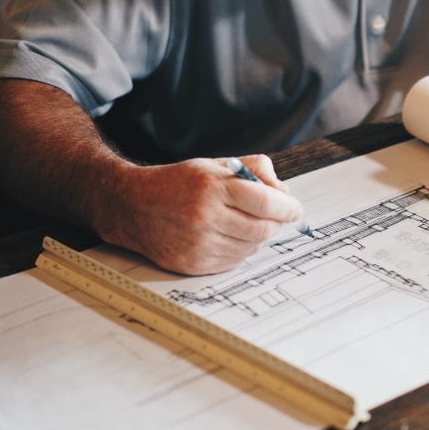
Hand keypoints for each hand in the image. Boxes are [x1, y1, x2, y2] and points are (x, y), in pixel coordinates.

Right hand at [96, 154, 304, 274]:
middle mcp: (205, 217)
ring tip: (242, 223)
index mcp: (212, 187)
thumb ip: (254, 170)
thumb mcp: (215, 165)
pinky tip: (227, 236)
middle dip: (275, 223)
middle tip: (273, 216)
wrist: (133, 206)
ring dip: (256, 237)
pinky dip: (239, 250)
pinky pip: (234, 262)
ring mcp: (199, 244)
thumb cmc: (179, 183)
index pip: (267, 202)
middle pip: (263, 229)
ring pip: (251, 247)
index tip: (295, 209)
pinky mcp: (194, 264)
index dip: (288, 208)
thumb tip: (284, 191)